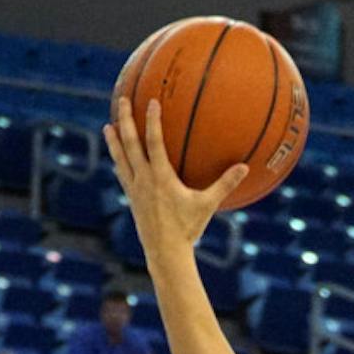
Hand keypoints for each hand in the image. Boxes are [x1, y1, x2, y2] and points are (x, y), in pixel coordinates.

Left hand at [104, 96, 247, 256]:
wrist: (164, 252)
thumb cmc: (187, 229)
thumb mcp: (208, 204)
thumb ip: (225, 184)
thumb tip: (245, 167)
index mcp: (160, 178)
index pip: (154, 143)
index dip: (152, 121)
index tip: (152, 102)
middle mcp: (143, 180)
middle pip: (130, 144)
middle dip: (125, 121)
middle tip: (122, 101)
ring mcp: (134, 189)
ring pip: (120, 159)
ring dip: (114, 141)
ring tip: (108, 126)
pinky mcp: (131, 199)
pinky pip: (122, 174)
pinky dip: (119, 161)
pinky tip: (117, 156)